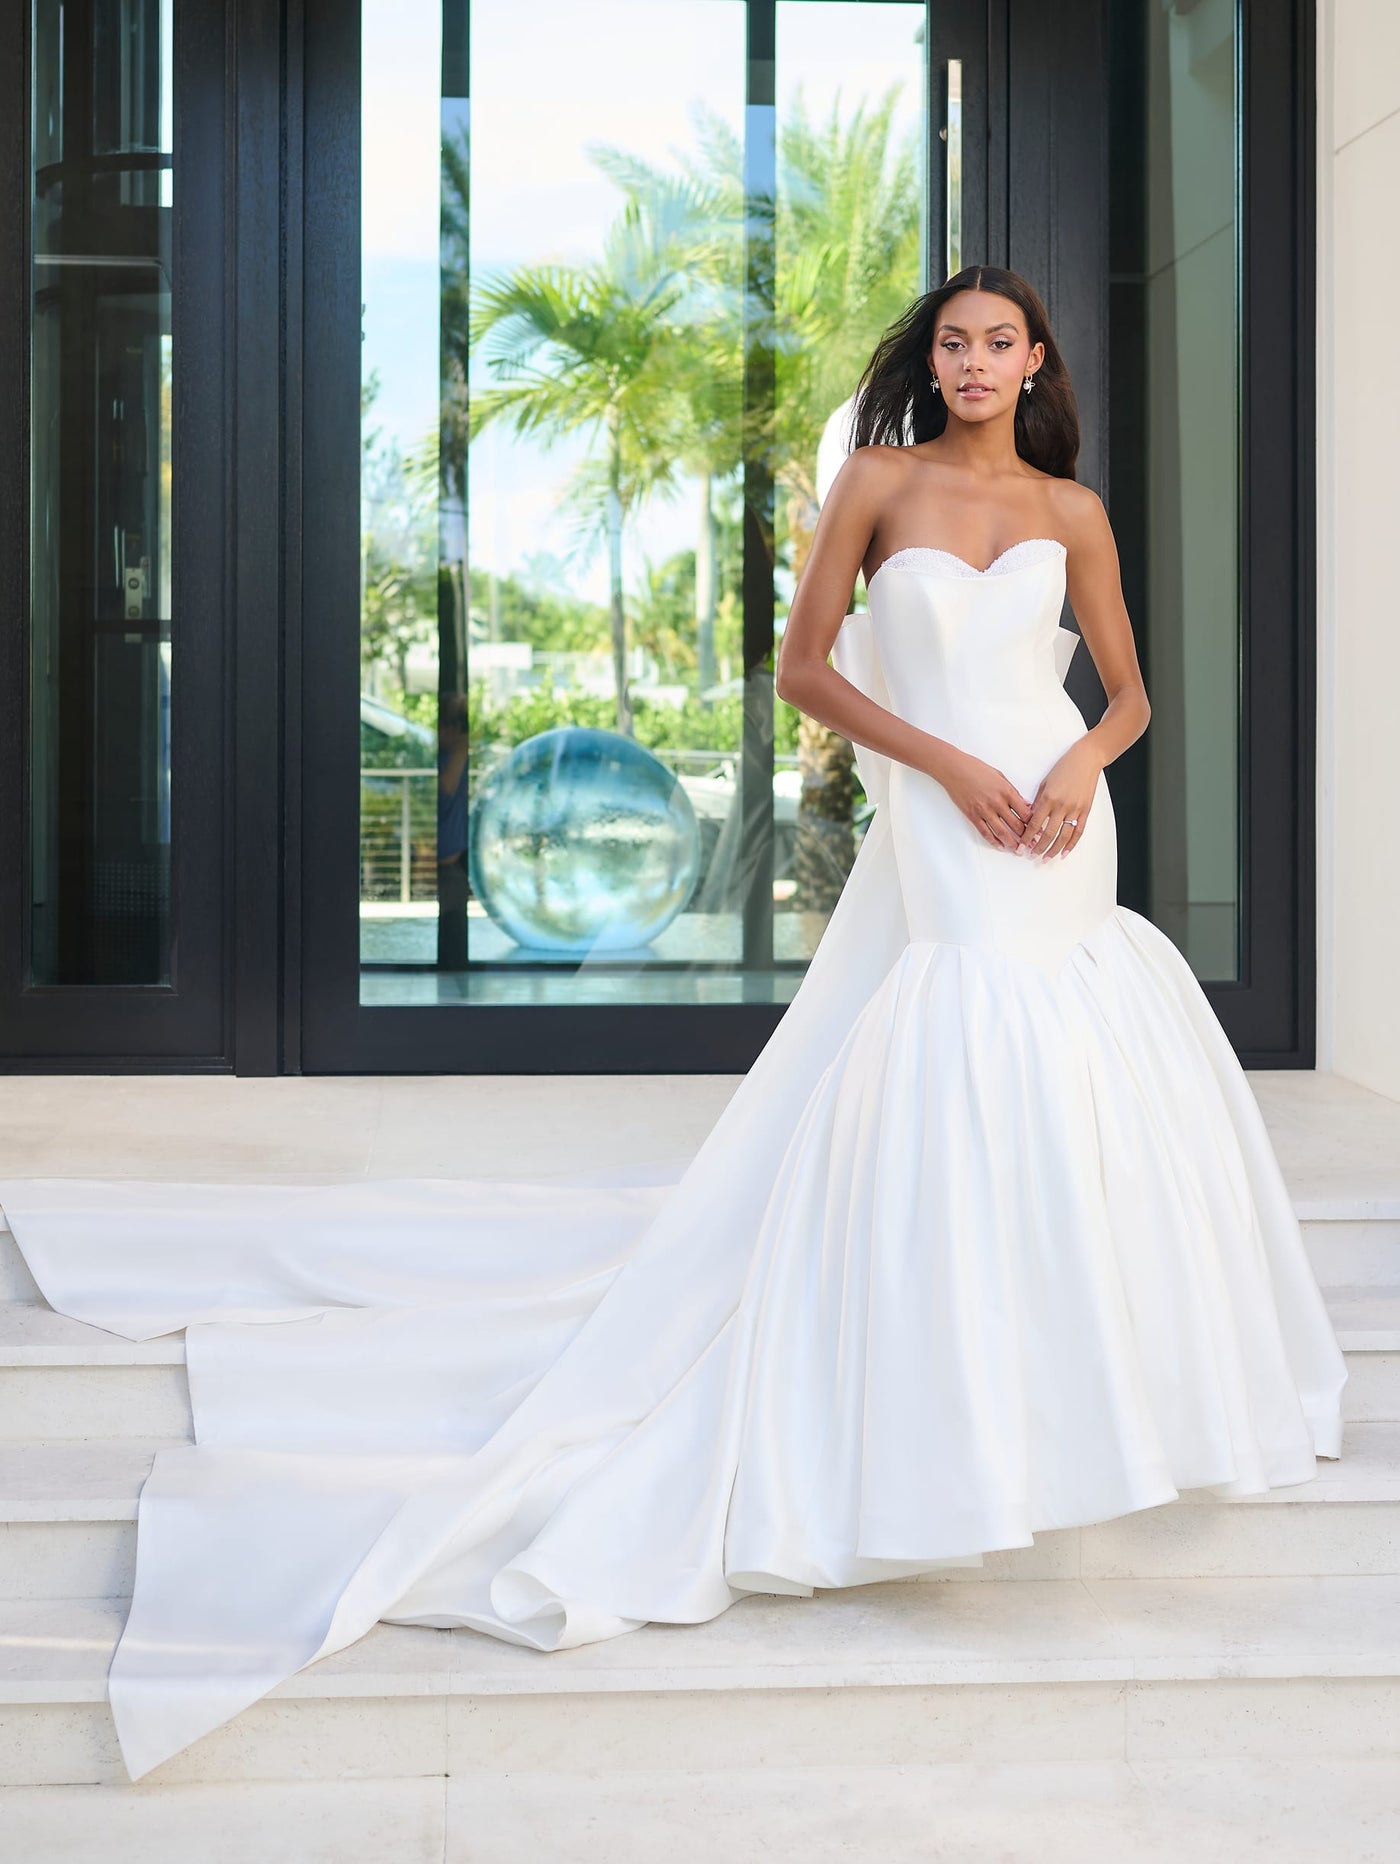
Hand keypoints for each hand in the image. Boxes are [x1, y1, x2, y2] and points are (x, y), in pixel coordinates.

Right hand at [940, 752, 1037, 853]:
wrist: (955, 769)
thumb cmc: (977, 769)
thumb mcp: (1000, 776)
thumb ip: (1013, 792)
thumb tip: (1024, 805)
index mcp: (1006, 791)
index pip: (1025, 812)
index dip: (1034, 824)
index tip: (1038, 830)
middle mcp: (997, 803)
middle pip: (1016, 825)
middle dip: (1025, 837)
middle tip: (1031, 844)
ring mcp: (984, 810)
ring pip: (1001, 832)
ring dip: (1011, 843)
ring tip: (1018, 850)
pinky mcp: (973, 815)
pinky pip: (985, 832)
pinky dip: (993, 841)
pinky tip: (1000, 846)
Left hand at [1022, 739, 1103, 858]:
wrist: (1086, 760)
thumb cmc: (1063, 768)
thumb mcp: (1045, 783)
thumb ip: (1038, 801)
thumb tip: (1030, 818)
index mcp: (1048, 798)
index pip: (1034, 824)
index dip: (1027, 837)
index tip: (1021, 846)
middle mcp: (1062, 806)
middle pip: (1048, 834)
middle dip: (1038, 847)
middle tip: (1031, 856)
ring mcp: (1075, 809)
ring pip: (1063, 836)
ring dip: (1053, 850)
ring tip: (1046, 858)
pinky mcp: (1085, 811)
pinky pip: (1078, 832)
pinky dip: (1071, 844)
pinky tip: (1064, 853)